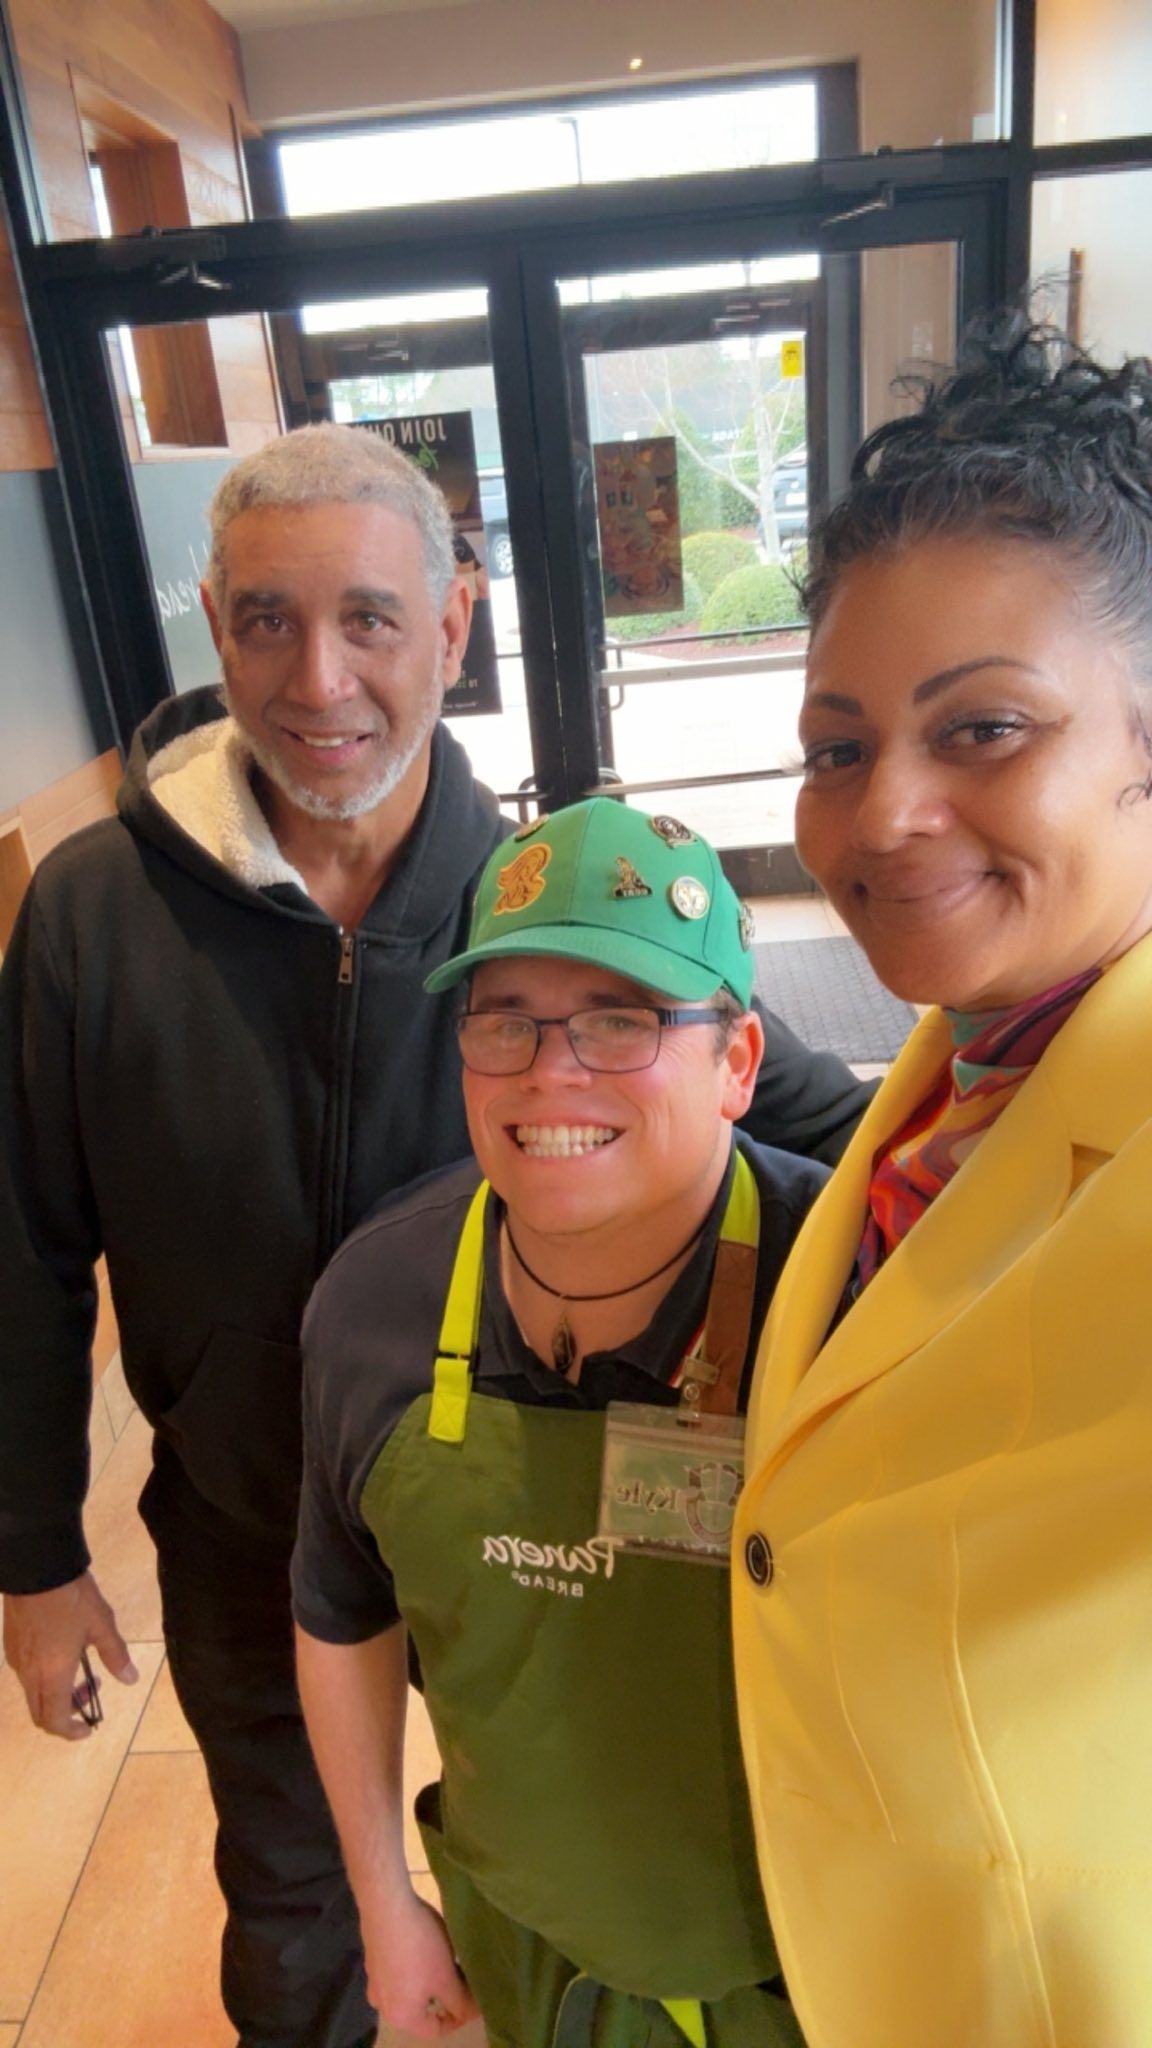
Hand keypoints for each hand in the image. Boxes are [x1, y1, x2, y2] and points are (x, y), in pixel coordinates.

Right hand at [3, 1571, 137, 1739]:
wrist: (36, 1566)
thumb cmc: (72, 1597)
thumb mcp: (101, 1624)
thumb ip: (116, 1655)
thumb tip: (130, 1680)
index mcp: (52, 1675)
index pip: (55, 1721)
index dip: (71, 1732)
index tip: (88, 1728)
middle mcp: (29, 1674)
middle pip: (40, 1713)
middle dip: (65, 1714)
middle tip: (90, 1691)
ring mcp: (16, 1659)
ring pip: (32, 1693)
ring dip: (55, 1694)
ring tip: (80, 1666)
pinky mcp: (11, 1644)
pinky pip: (25, 1674)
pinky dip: (43, 1678)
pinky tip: (60, 1652)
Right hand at [363, 1886, 479, 2036]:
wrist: (388, 1905)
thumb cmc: (420, 1946)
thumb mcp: (447, 1978)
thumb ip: (461, 2003)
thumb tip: (472, 2012)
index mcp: (401, 2017)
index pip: (435, 2030)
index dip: (460, 2018)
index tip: (474, 1996)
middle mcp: (383, 2005)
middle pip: (421, 2011)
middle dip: (444, 1997)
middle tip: (463, 1977)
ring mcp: (374, 1980)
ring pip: (409, 1990)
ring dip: (429, 1981)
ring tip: (446, 1959)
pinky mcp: (373, 1957)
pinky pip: (398, 1972)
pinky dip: (414, 1966)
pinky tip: (424, 1944)